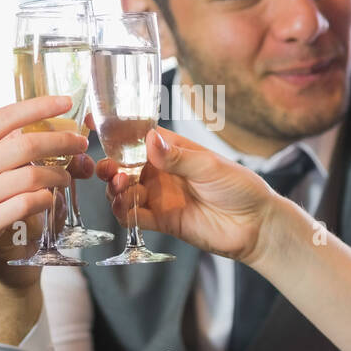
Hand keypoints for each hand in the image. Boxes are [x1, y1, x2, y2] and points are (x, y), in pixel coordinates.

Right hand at [0, 95, 89, 286]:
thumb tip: (29, 129)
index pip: (4, 117)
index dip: (39, 106)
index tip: (66, 101)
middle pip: (25, 144)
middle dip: (61, 140)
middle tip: (80, 143)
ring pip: (31, 176)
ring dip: (58, 174)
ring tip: (67, 176)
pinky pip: (27, 204)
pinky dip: (46, 199)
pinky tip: (50, 199)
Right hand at [95, 127, 276, 264]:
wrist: (255, 225)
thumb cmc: (240, 187)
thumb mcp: (210, 167)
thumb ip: (178, 157)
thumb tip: (151, 139)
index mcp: (173, 151)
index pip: (138, 138)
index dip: (116, 133)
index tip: (95, 125)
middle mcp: (162, 172)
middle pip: (125, 166)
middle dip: (112, 167)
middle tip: (110, 171)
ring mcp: (160, 197)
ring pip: (126, 192)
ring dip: (117, 190)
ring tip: (123, 189)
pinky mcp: (162, 221)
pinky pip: (135, 217)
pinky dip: (125, 213)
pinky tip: (125, 209)